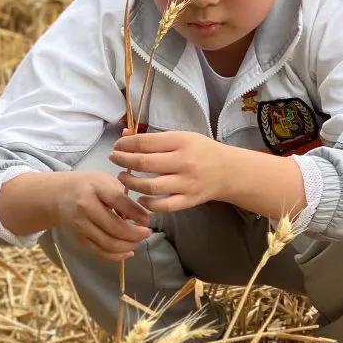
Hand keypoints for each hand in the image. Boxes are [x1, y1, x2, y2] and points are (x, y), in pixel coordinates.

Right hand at [51, 171, 151, 262]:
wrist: (58, 195)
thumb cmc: (87, 186)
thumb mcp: (104, 180)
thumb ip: (122, 196)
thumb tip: (138, 218)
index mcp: (95, 188)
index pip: (119, 201)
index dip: (137, 213)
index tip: (148, 220)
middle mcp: (85, 207)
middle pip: (115, 228)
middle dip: (136, 234)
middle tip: (147, 233)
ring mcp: (80, 225)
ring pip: (109, 243)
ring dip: (129, 246)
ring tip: (138, 241)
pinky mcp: (78, 239)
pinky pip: (100, 252)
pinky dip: (117, 256)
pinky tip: (128, 252)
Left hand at [109, 131, 230, 212]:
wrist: (228, 171)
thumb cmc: (201, 151)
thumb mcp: (181, 137)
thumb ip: (154, 139)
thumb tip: (124, 136)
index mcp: (181, 142)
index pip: (146, 143)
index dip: (126, 145)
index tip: (117, 146)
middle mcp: (184, 162)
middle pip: (144, 164)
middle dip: (123, 161)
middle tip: (114, 159)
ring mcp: (187, 184)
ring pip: (151, 186)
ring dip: (131, 183)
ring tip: (123, 177)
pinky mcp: (189, 201)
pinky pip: (164, 206)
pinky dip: (148, 204)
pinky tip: (140, 197)